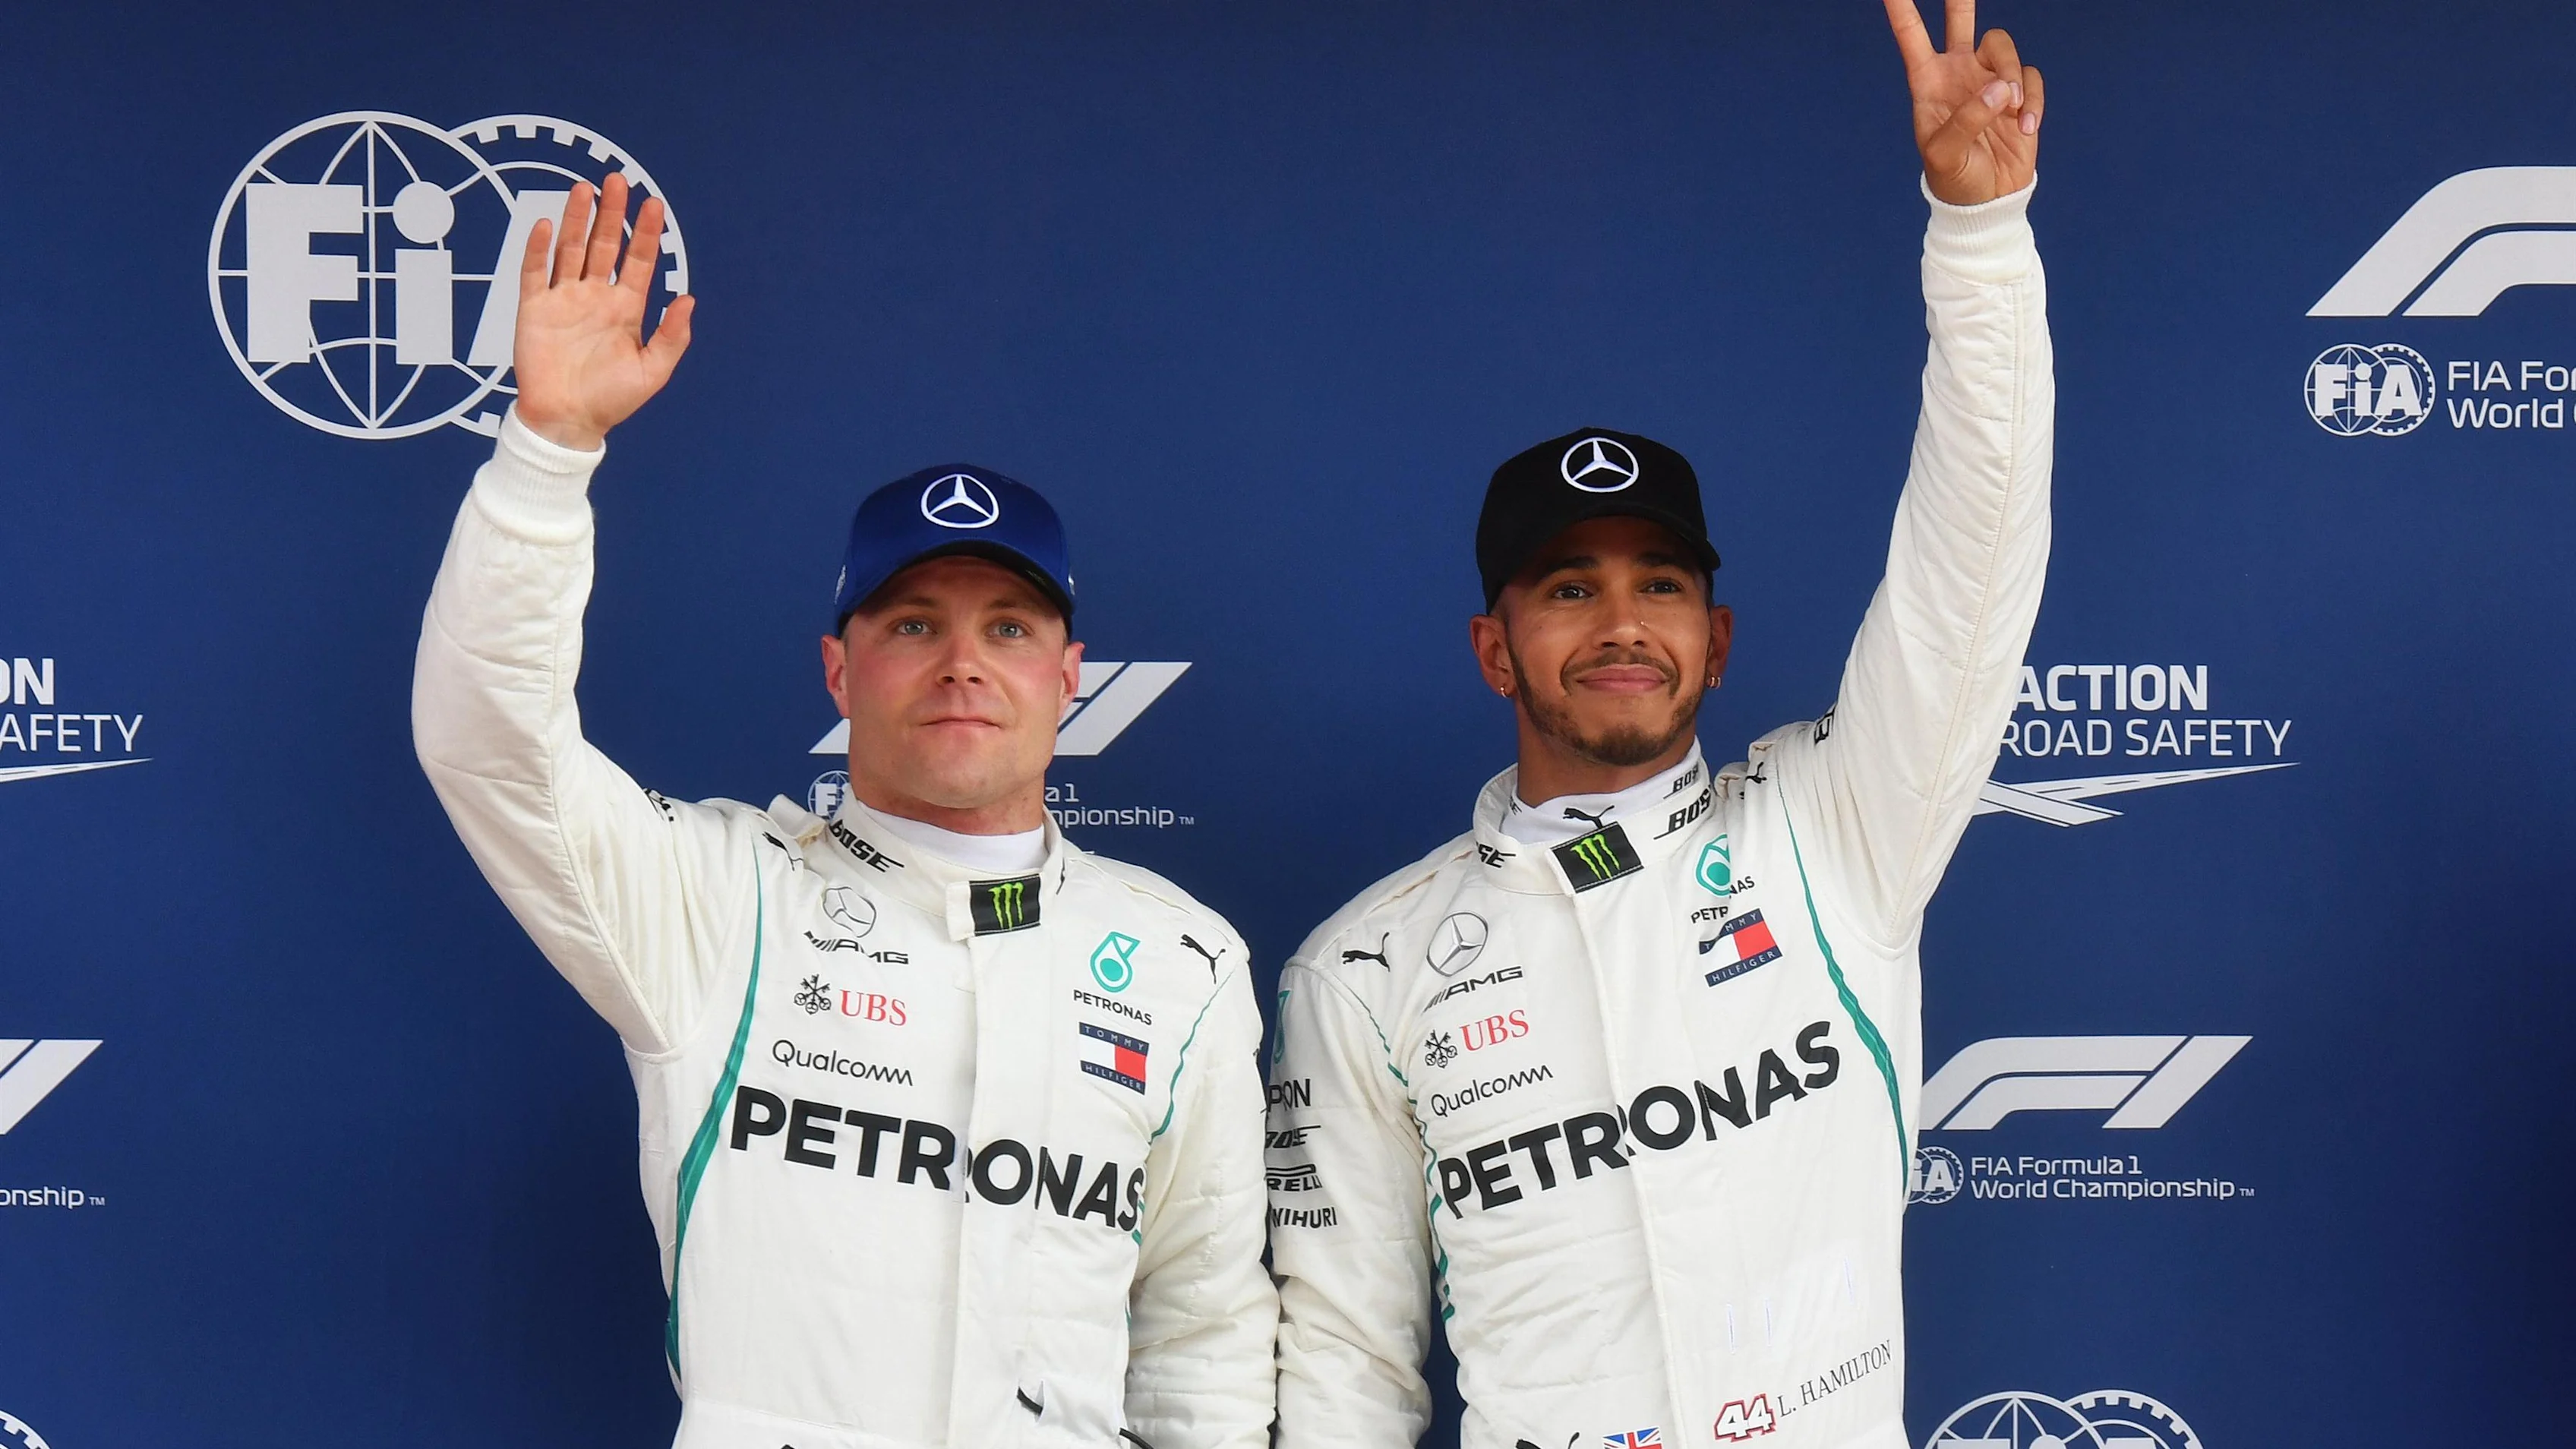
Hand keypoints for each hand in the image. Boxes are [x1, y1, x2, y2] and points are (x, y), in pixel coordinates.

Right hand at [511, 173, 695, 450]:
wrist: (567, 421)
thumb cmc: (611, 400)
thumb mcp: (653, 371)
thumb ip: (671, 336)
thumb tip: (688, 299)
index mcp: (625, 308)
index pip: (639, 261)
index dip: (646, 233)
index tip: (653, 204)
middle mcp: (595, 297)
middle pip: (605, 245)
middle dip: (611, 214)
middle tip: (617, 181)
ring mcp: (564, 300)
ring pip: (571, 250)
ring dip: (577, 220)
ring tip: (584, 189)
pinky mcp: (534, 310)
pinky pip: (534, 273)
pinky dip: (539, 250)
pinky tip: (547, 226)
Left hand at [1883, 0, 2043, 205]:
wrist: (1987, 201)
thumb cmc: (1954, 179)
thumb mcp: (1945, 155)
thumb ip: (1966, 121)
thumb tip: (1999, 90)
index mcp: (1928, 83)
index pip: (1912, 38)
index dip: (1902, 11)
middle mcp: (1957, 73)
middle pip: (1961, 21)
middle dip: (1961, 0)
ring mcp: (1989, 81)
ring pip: (2004, 48)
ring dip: (2011, 75)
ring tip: (2010, 111)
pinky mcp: (2018, 94)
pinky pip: (2030, 78)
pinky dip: (2032, 101)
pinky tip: (2025, 128)